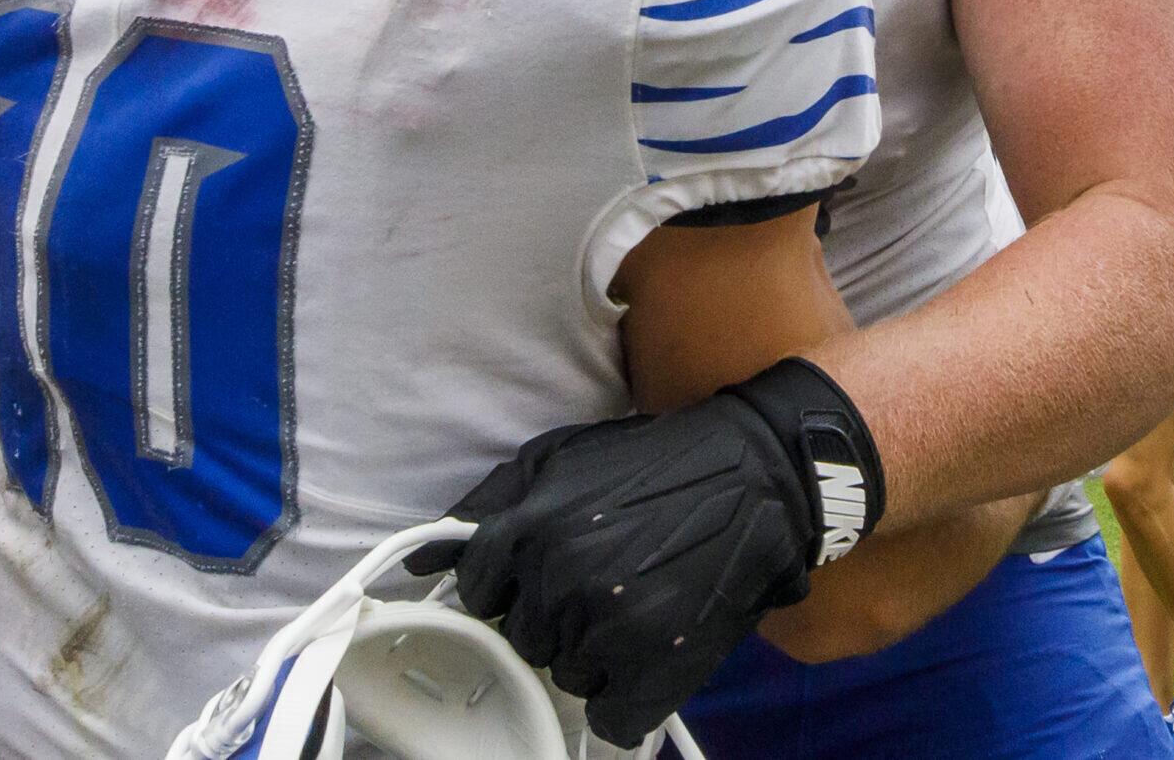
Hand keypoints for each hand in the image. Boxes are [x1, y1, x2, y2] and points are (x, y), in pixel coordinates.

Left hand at [406, 362, 875, 746]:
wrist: (754, 477)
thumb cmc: (651, 466)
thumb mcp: (554, 459)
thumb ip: (481, 509)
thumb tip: (419, 562)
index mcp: (526, 529)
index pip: (479, 593)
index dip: (513, 584)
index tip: (548, 570)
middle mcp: (560, 580)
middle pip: (521, 637)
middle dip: (553, 616)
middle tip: (603, 578)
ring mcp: (608, 629)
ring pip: (565, 675)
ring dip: (593, 653)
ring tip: (635, 602)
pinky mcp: (655, 670)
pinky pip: (609, 715)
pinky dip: (628, 693)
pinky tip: (650, 646)